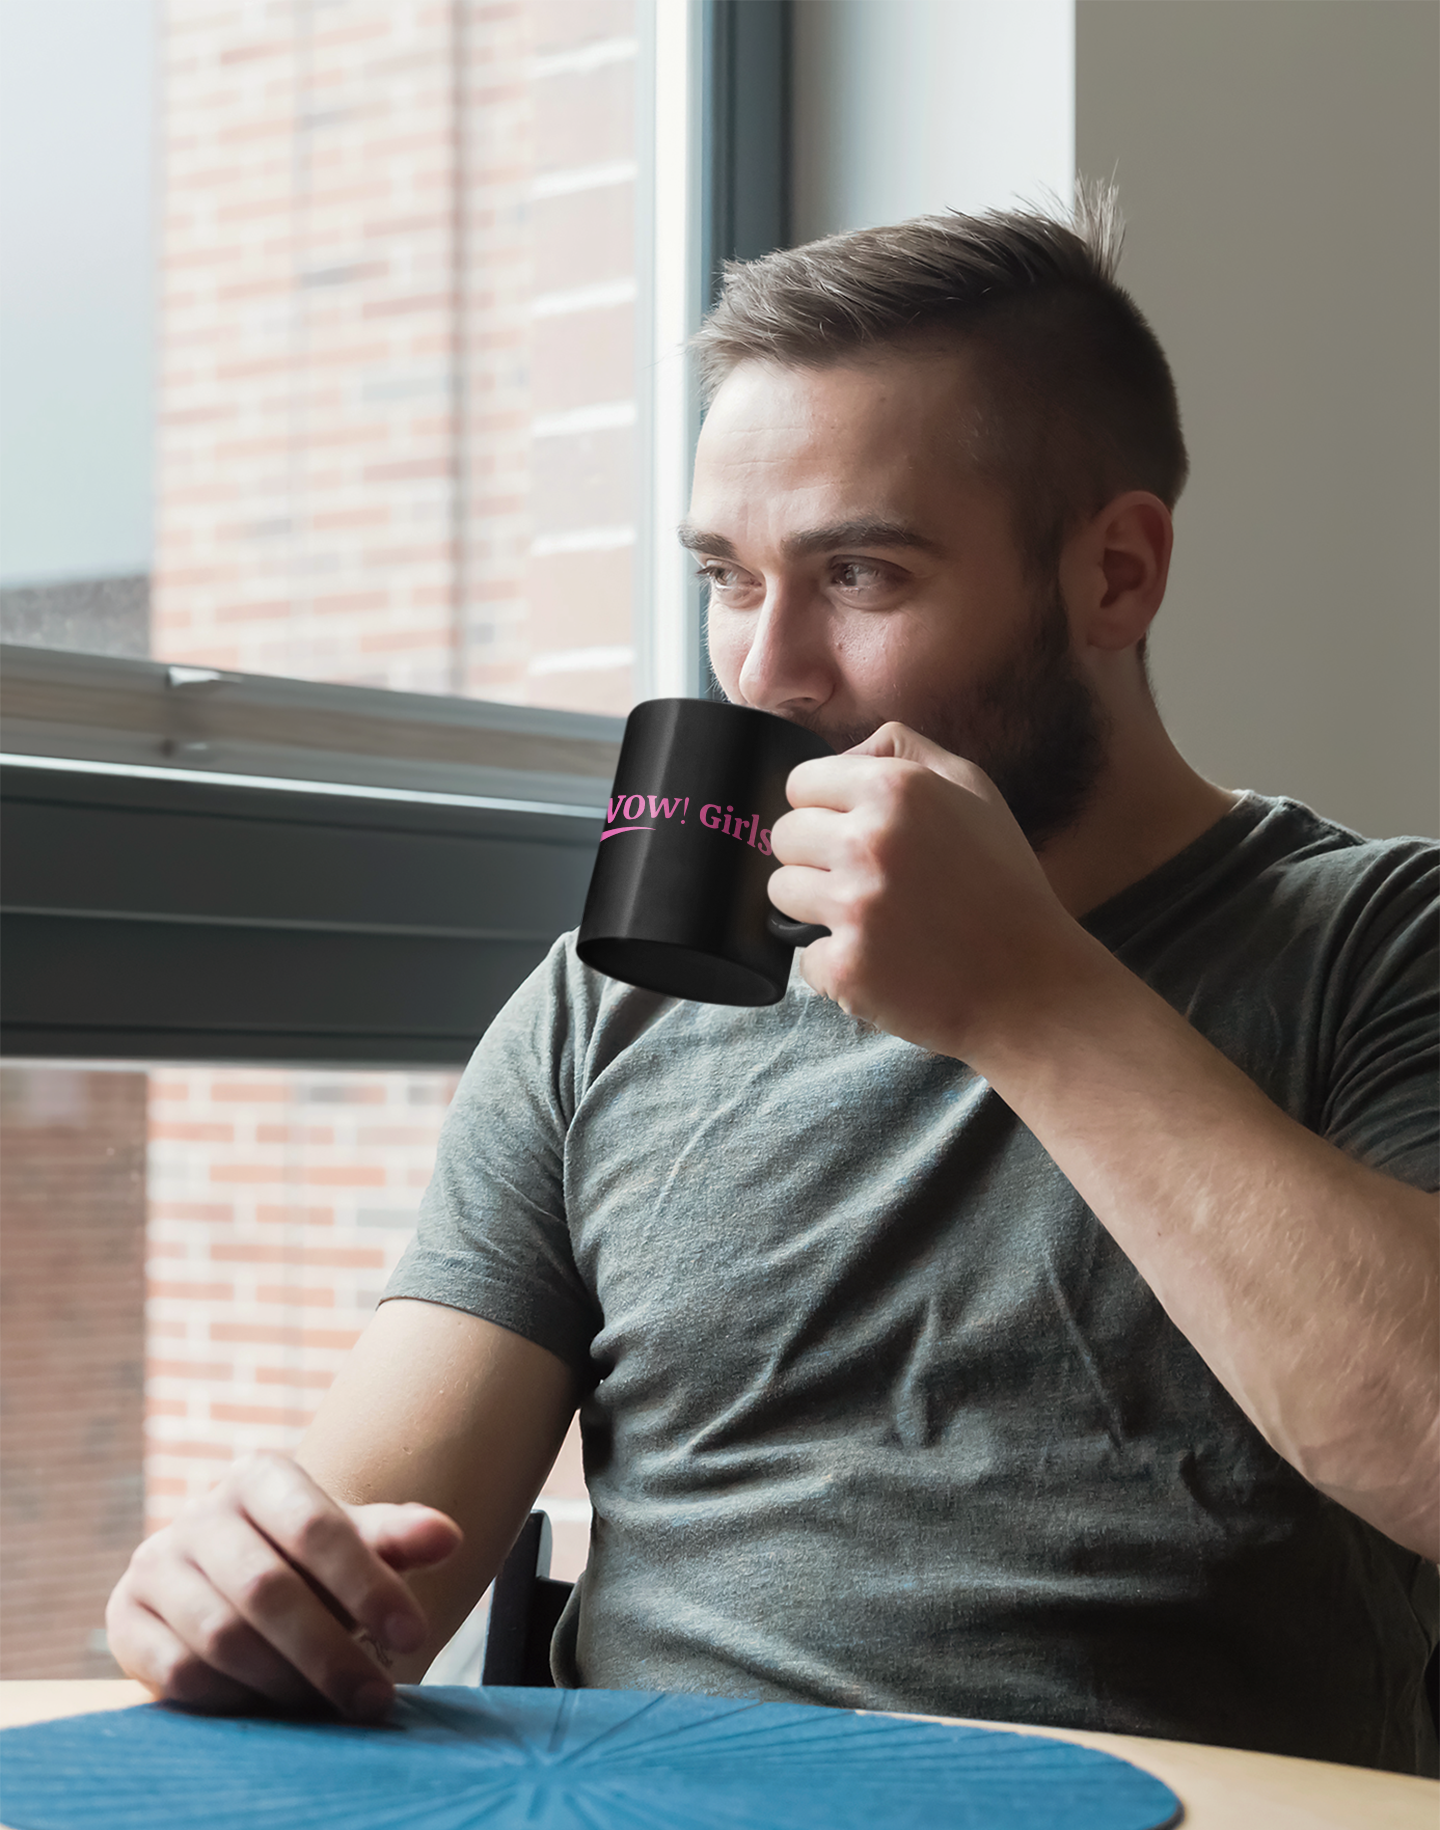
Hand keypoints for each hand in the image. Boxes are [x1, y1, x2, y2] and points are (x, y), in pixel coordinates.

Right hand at [105, 1451, 460, 1719]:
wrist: (236, 1578)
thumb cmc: (311, 1559)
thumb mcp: (357, 1540)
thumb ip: (399, 1537)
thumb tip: (449, 1537)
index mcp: (261, 1476)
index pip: (316, 1526)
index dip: (367, 1583)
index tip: (414, 1635)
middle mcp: (201, 1513)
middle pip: (267, 1588)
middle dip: (329, 1651)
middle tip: (375, 1697)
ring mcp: (157, 1563)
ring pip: (221, 1636)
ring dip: (284, 1682)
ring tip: (330, 1706)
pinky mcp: (128, 1617)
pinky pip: (177, 1673)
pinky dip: (232, 1699)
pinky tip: (273, 1707)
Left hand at [767, 722, 1087, 1057]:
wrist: (1034, 984)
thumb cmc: (1004, 886)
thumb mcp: (974, 790)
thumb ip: (903, 751)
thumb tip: (840, 754)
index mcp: (896, 789)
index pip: (799, 783)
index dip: (822, 809)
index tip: (851, 834)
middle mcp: (869, 841)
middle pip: (783, 837)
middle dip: (815, 858)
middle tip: (867, 882)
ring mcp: (854, 908)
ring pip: (780, 893)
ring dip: (815, 909)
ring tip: (874, 921)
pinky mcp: (847, 967)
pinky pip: (804, 956)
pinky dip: (836, 965)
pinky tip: (883, 963)